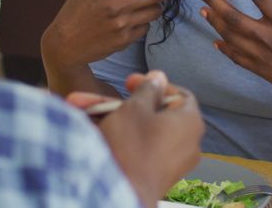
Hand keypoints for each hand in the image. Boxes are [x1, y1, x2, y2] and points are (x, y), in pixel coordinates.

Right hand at [42, 0, 186, 69]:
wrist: (65, 44)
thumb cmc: (75, 9)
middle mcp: (116, 7)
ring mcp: (122, 26)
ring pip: (154, 12)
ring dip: (157, 6)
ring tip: (148, 2)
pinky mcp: (125, 41)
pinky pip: (145, 28)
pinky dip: (143, 21)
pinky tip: (131, 20)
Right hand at [90, 71, 203, 206]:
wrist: (120, 193)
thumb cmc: (131, 146)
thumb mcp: (135, 108)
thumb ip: (148, 89)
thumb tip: (159, 78)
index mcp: (190, 122)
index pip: (179, 95)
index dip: (155, 85)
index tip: (130, 82)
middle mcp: (187, 144)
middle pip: (153, 114)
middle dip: (118, 104)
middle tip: (96, 98)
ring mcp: (172, 162)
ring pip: (140, 131)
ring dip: (111, 119)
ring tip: (80, 111)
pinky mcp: (155, 176)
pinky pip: (138, 149)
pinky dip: (117, 138)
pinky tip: (90, 131)